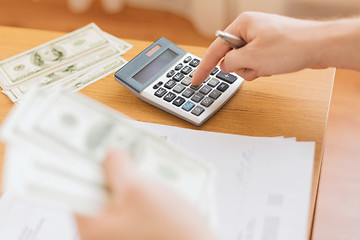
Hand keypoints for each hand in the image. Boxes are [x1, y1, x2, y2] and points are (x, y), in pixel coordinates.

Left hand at [75, 149, 214, 239]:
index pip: (76, 185)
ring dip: (127, 180)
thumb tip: (110, 154)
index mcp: (91, 228)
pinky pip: (130, 206)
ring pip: (116, 197)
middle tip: (122, 150)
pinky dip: (138, 192)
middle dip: (111, 168)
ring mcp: (118, 235)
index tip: (90, 141)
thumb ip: (119, 167)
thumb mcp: (141, 190)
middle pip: (97, 190)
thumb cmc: (172, 234)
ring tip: (141, 165)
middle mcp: (100, 235)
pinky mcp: (135, 233)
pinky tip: (152, 184)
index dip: (84, 160)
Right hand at [192, 12, 327, 83]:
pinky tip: (274, 66)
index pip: (215, 49)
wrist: (320, 46)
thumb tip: (224, 65)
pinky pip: (256, 61)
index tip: (195, 80)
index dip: (203, 67)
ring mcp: (259, 37)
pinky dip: (262, 68)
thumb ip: (231, 62)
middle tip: (257, 66)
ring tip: (268, 65)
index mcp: (241, 25)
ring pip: (244, 62)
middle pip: (231, 56)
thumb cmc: (291, 46)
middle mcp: (249, 28)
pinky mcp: (269, 45)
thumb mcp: (253, 57)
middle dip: (242, 67)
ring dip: (253, 69)